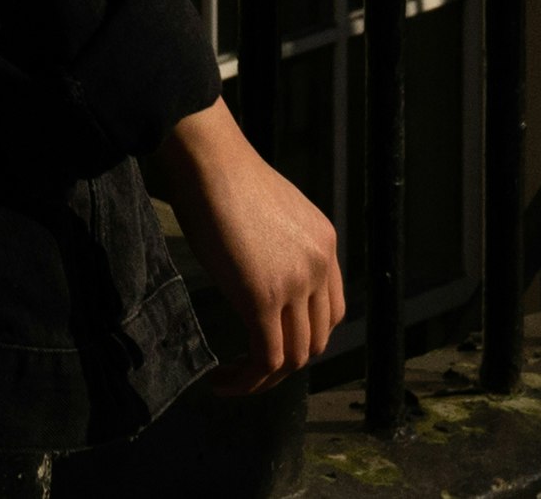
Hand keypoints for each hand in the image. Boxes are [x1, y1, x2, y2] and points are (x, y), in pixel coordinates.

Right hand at [147, 98, 342, 393]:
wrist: (210, 159)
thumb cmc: (223, 175)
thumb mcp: (269, 213)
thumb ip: (277, 246)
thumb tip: (257, 271)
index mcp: (324, 244)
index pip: (331, 311)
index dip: (303, 335)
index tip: (268, 340)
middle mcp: (320, 267)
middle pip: (317, 339)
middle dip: (285, 362)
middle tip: (248, 367)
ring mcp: (296, 284)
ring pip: (294, 356)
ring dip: (264, 379)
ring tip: (232, 380)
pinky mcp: (263, 298)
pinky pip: (266, 357)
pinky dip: (246, 380)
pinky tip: (221, 380)